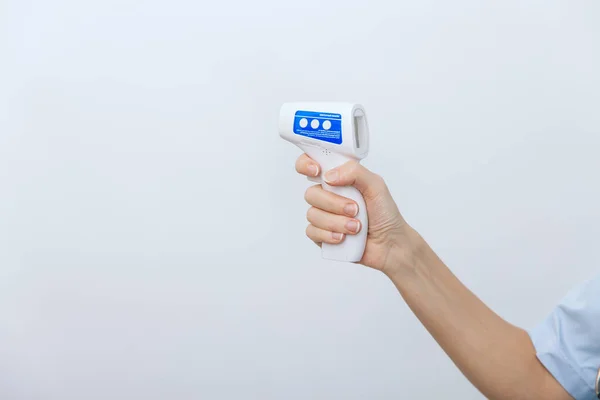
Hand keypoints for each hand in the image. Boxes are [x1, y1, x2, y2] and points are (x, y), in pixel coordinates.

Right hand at [295, 154, 417, 275]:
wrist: (389, 244)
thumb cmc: (384, 213)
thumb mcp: (376, 185)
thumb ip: (354, 172)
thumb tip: (329, 176)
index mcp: (338, 178)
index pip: (310, 164)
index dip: (306, 164)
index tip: (317, 171)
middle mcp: (328, 195)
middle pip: (311, 193)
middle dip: (334, 203)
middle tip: (355, 209)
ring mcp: (323, 215)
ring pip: (312, 214)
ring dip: (336, 222)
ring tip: (356, 227)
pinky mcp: (321, 235)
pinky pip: (312, 232)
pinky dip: (329, 235)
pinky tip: (343, 238)